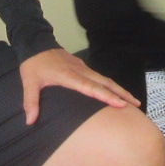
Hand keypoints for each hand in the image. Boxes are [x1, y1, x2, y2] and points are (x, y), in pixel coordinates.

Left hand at [19, 48, 137, 123]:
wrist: (35, 43)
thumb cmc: (33, 64)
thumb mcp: (28, 82)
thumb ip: (30, 102)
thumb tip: (30, 122)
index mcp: (69, 76)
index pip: (91, 88)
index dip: (106, 96)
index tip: (121, 104)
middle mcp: (80, 71)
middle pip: (106, 83)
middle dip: (122, 93)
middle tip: (136, 104)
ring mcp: (83, 68)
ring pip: (105, 79)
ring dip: (119, 89)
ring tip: (131, 101)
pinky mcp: (82, 67)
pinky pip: (100, 78)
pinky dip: (110, 86)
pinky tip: (114, 92)